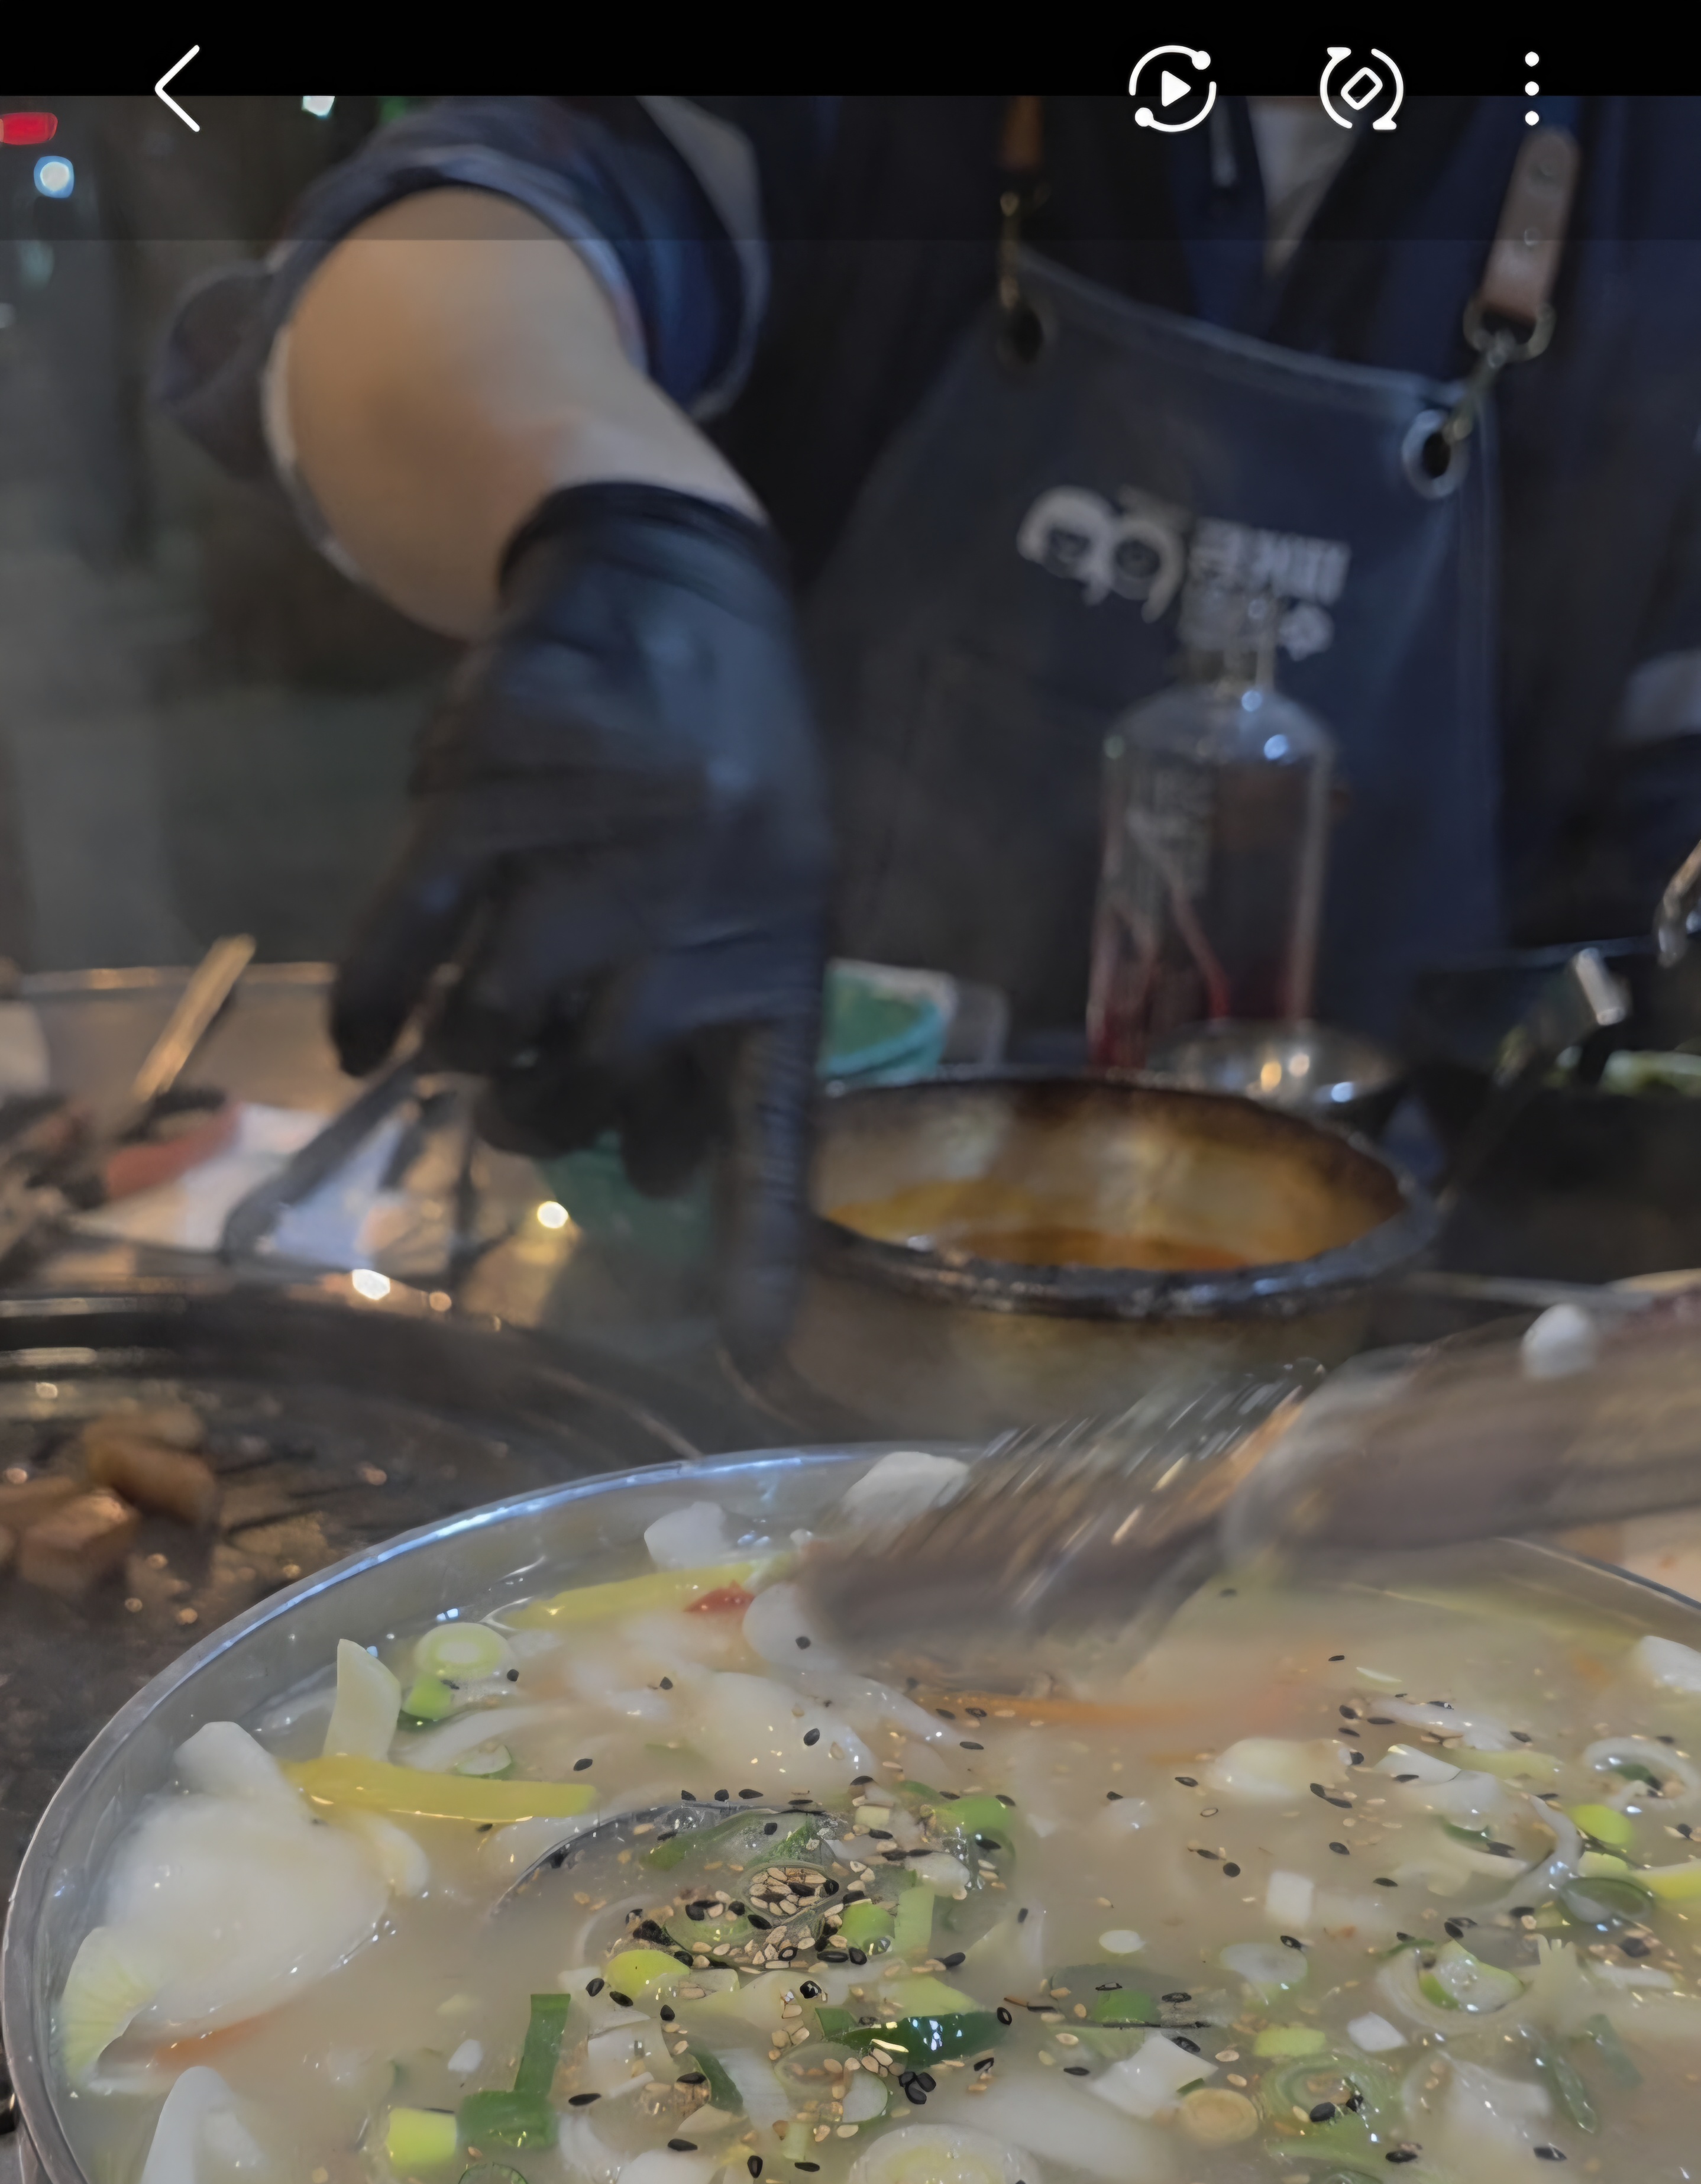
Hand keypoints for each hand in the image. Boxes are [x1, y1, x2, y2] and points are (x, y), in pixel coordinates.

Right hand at [331, 483, 830, 1360]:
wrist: (674, 588)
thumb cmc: (734, 776)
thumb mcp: (771, 902)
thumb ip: (716, 1032)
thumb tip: (665, 1182)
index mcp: (780, 957)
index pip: (771, 1133)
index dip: (757, 1250)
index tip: (751, 1357)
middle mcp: (691, 916)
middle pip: (591, 1096)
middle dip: (551, 1121)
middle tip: (533, 1102)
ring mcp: (581, 855)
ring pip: (489, 1029)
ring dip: (470, 1055)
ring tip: (478, 1030)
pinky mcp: (481, 795)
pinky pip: (403, 937)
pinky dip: (372, 1000)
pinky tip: (361, 1037)